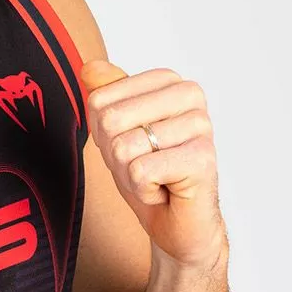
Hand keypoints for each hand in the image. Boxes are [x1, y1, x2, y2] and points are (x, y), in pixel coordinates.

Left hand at [79, 60, 226, 268]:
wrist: (177, 223)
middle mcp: (190, 95)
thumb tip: (89, 68)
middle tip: (143, 167)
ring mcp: (201, 125)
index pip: (99, 101)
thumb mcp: (116, 133)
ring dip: (131, 176)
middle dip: (116, 157)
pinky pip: (141, 172)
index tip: (132, 149)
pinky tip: (167, 190)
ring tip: (157, 179)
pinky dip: (145, 191)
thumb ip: (105, 96)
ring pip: (125, 149)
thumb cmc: (149, 175)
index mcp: (168, 81)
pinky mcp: (202, 158)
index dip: (104, 136)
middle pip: (110, 122)